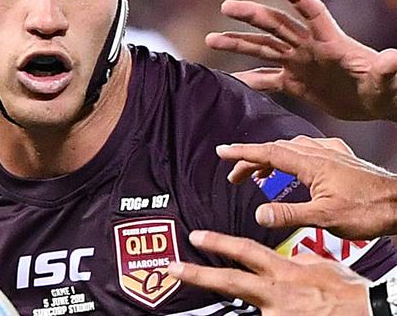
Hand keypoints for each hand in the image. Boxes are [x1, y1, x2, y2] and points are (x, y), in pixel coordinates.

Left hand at [169, 230, 370, 315]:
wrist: (370, 314)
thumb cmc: (349, 292)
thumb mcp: (320, 265)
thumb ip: (295, 261)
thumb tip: (284, 257)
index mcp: (285, 271)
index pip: (244, 251)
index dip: (218, 242)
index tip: (195, 236)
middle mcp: (275, 294)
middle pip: (229, 281)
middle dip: (197, 275)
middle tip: (172, 269)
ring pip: (243, 308)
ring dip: (228, 303)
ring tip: (213, 291)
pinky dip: (255, 315)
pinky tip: (255, 311)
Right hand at [206, 0, 396, 120]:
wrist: (375, 102)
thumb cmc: (386, 88)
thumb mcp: (387, 80)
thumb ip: (387, 69)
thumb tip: (396, 58)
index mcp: (331, 41)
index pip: (312, 12)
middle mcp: (309, 47)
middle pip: (275, 26)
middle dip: (251, 16)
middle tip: (226, 7)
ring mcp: (298, 63)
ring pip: (262, 49)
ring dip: (237, 44)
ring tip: (210, 40)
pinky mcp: (294, 83)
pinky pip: (265, 79)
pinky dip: (247, 80)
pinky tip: (227, 80)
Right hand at [218, 135, 396, 238]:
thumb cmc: (369, 209)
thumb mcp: (324, 217)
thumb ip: (289, 214)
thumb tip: (259, 214)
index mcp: (310, 163)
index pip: (268, 152)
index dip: (242, 152)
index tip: (222, 151)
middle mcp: (318, 153)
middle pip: (276, 149)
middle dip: (251, 160)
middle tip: (235, 175)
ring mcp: (331, 154)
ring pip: (291, 149)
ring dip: (270, 159)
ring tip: (259, 174)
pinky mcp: (341, 159)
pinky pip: (308, 150)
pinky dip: (291, 158)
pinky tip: (295, 169)